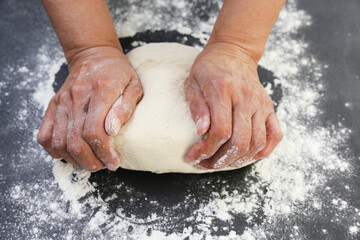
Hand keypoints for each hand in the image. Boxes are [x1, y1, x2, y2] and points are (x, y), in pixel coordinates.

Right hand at [37, 46, 142, 170]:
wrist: (93, 56)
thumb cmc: (118, 73)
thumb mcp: (133, 85)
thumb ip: (125, 107)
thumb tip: (111, 130)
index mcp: (100, 91)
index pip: (94, 131)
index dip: (103, 152)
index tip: (114, 161)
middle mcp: (76, 97)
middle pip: (75, 142)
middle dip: (91, 162)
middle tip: (104, 165)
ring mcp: (61, 102)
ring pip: (60, 143)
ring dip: (76, 160)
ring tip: (91, 162)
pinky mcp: (53, 106)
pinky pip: (45, 136)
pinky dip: (55, 151)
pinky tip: (71, 154)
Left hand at [186, 42, 282, 168]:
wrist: (233, 51)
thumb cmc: (209, 67)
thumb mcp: (193, 82)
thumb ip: (197, 106)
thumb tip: (201, 132)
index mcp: (223, 90)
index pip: (220, 131)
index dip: (206, 150)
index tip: (194, 157)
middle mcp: (246, 98)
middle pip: (240, 141)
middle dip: (221, 160)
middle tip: (206, 164)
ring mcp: (260, 104)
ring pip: (257, 143)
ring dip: (239, 160)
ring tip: (222, 162)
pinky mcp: (269, 107)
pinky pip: (275, 135)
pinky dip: (264, 150)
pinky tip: (248, 155)